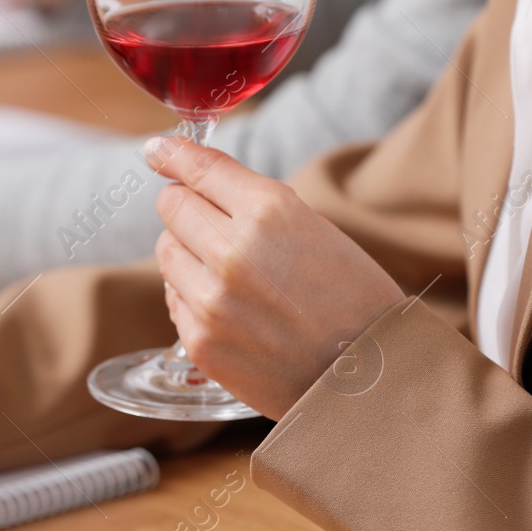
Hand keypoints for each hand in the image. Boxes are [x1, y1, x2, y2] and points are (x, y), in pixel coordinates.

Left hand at [147, 137, 405, 419]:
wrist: (373, 379)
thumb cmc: (354, 298)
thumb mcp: (315, 228)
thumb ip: (255, 202)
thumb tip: (192, 176)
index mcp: (269, 211)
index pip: (198, 167)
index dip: (174, 154)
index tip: (159, 151)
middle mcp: (232, 250)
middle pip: (172, 206)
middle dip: (187, 207)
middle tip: (212, 222)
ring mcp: (211, 299)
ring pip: (166, 251)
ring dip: (187, 251)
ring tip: (228, 270)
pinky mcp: (201, 341)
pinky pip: (173, 298)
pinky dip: (192, 295)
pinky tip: (231, 307)